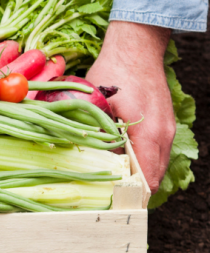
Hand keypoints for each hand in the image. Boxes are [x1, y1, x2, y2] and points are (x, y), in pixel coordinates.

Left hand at [86, 20, 174, 192]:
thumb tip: (85, 154)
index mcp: (148, 134)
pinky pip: (155, 149)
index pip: (145, 178)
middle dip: (134, 188)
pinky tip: (121, 158)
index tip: (114, 205)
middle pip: (153, 175)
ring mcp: (166, 128)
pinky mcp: (164, 121)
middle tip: (110, 198)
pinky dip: (142, 158)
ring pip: (155, 163)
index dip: (130, 194)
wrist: (136, 48)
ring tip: (114, 182)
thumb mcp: (98, 103)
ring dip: (138, 173)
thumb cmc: (115, 71)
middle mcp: (163, 135)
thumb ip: (97, 130)